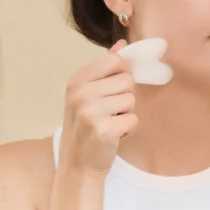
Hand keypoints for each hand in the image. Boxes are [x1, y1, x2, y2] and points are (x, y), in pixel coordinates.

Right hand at [60, 40, 135, 174]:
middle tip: (109, 112)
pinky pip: (133, 120)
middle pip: (127, 80)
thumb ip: (105, 69)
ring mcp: (91, 111)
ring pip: (132, 100)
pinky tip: (113, 135)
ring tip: (109, 124)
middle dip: (124, 97)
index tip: (113, 90)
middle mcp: (81, 93)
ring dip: (126, 114)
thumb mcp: (87, 94)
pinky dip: (128, 130)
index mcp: (76, 81)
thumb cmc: (85, 128)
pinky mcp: (105, 129)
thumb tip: (122, 44)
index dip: (122, 75)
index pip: (115, 61)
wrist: (78, 165)